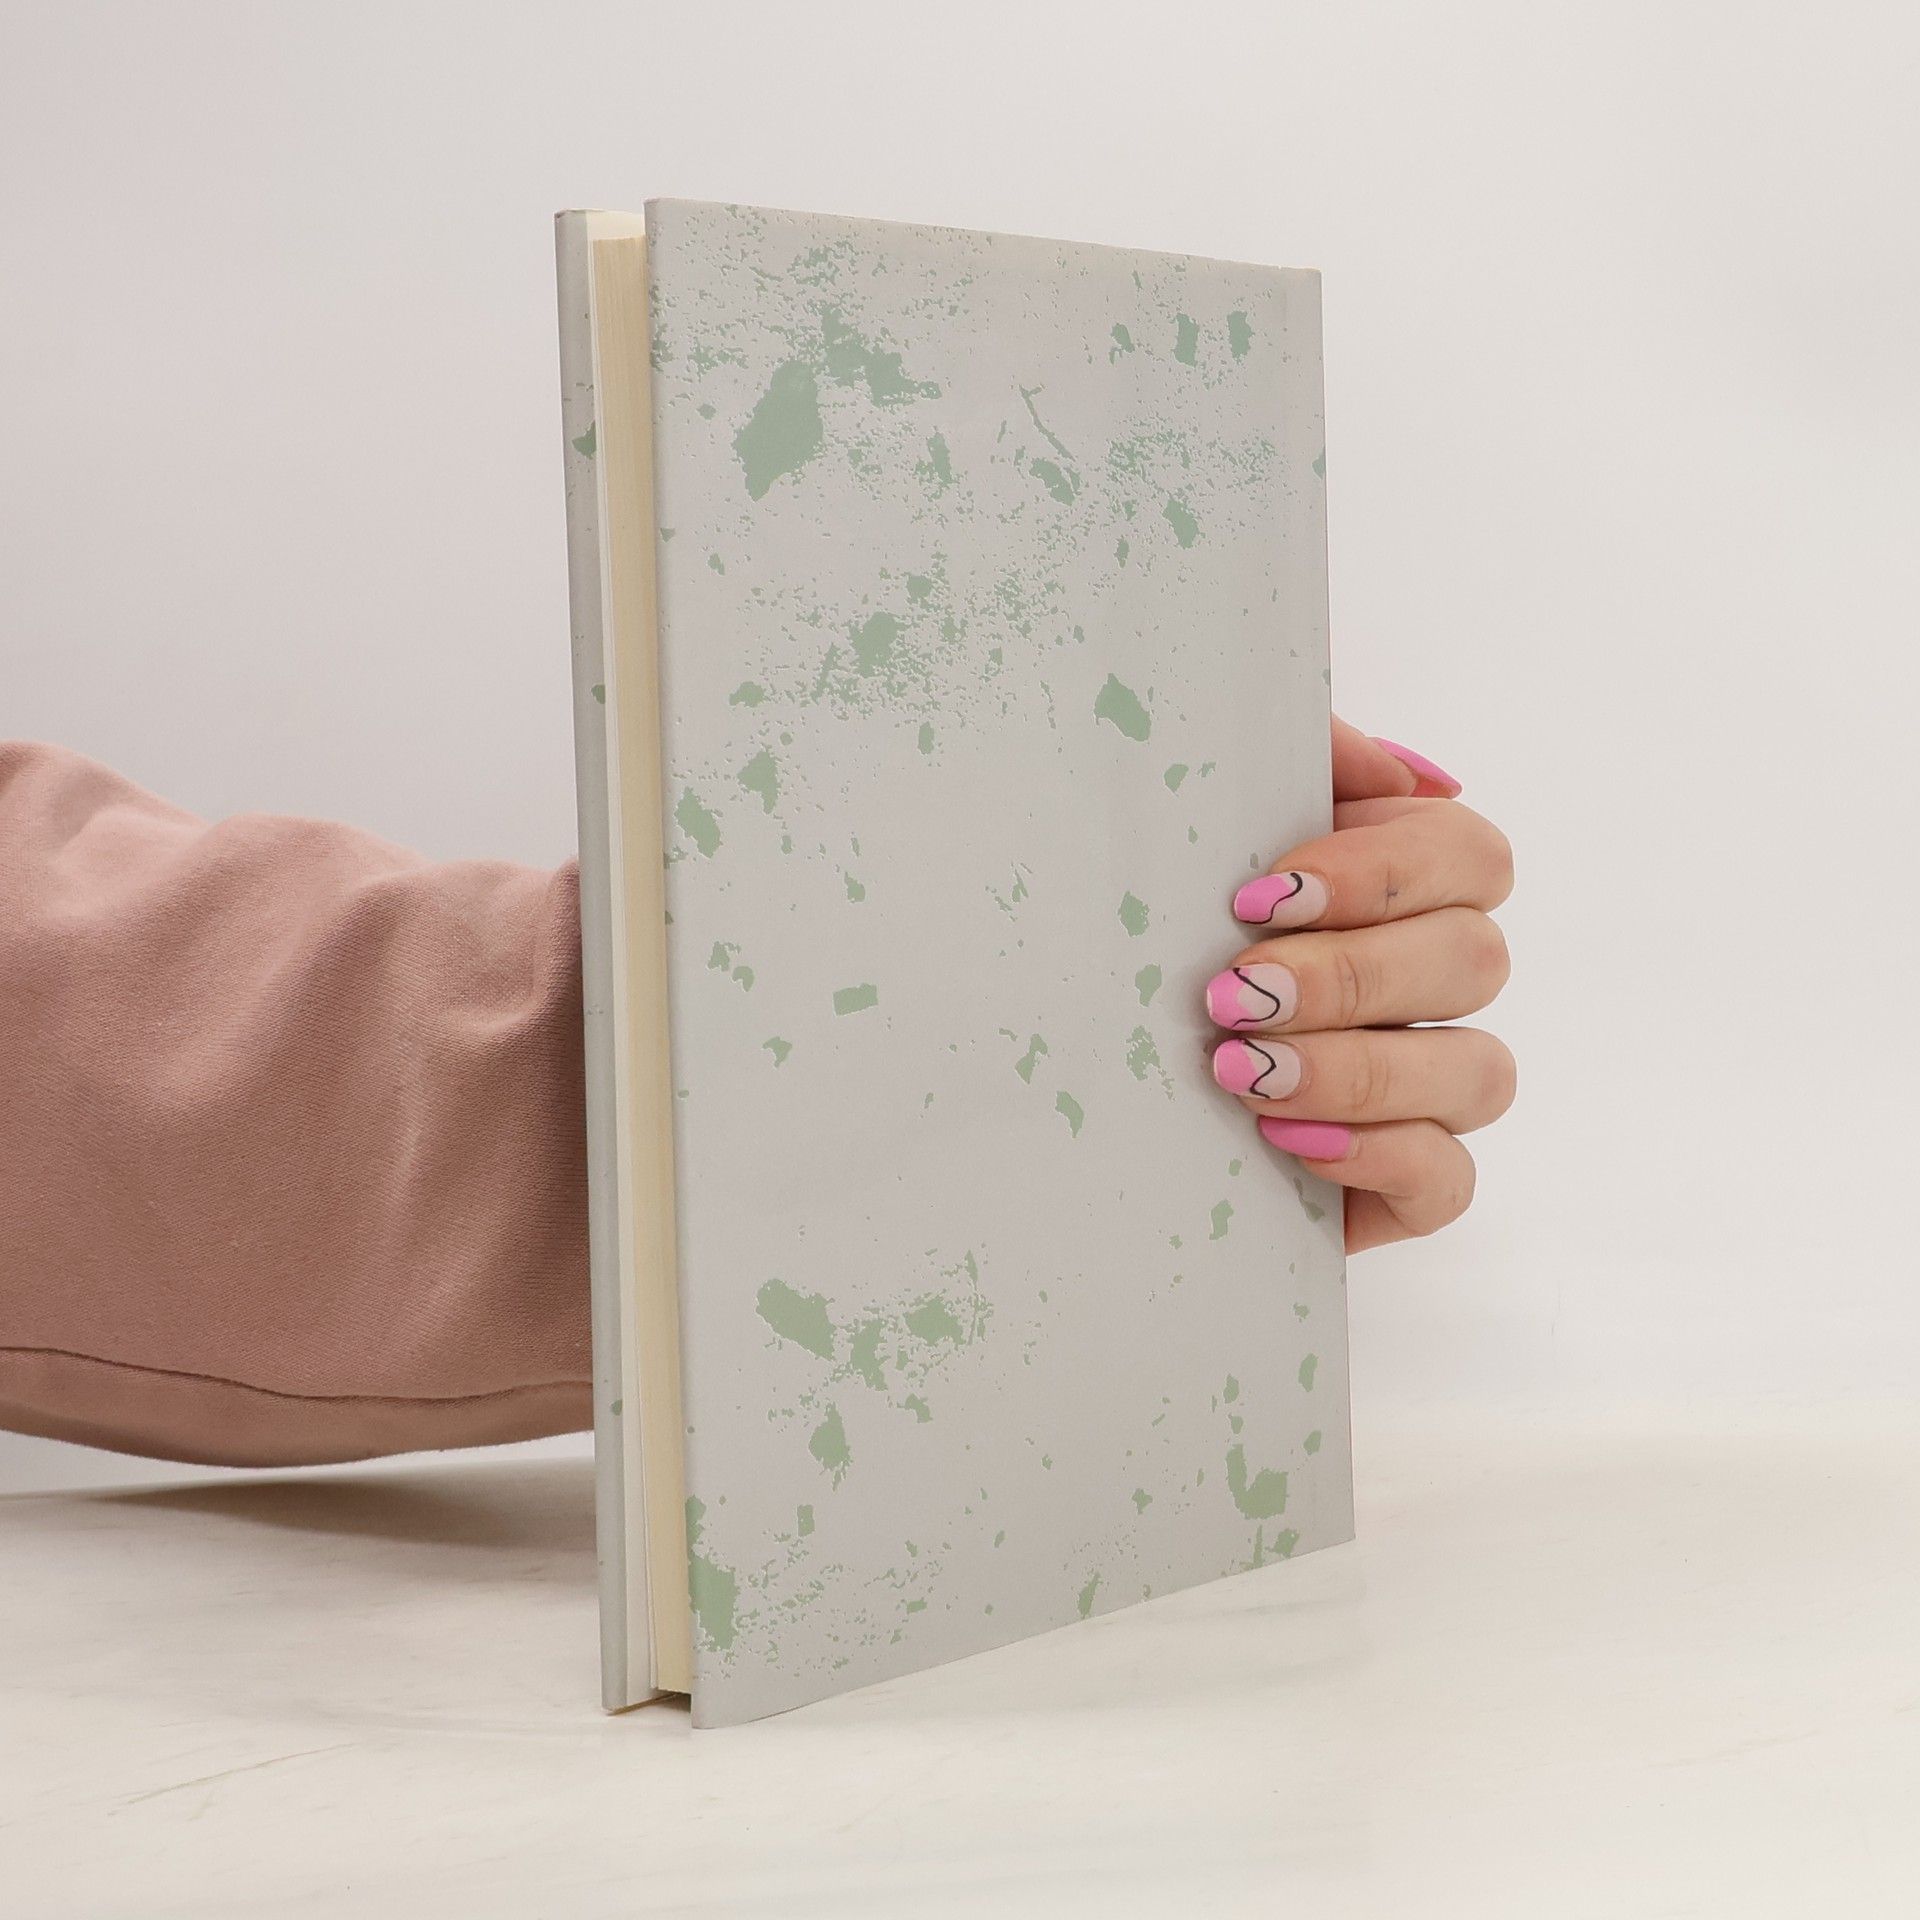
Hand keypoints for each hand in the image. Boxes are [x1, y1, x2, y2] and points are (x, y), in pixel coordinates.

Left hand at [1206, 718, 1514, 1252]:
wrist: (1096, 1081)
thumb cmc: (1159, 932)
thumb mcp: (1205, 830)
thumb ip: (1300, 763)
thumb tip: (1407, 773)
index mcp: (1403, 889)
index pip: (1471, 858)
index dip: (1382, 873)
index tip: (1259, 898)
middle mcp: (1432, 985)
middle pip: (1474, 961)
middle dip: (1349, 977)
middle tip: (1232, 994)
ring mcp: (1430, 1090)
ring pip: (1478, 1073)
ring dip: (1361, 1069)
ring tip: (1243, 1073)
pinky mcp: (1407, 1187)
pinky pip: (1450, 1179)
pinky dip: (1380, 1157)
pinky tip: (1287, 1142)